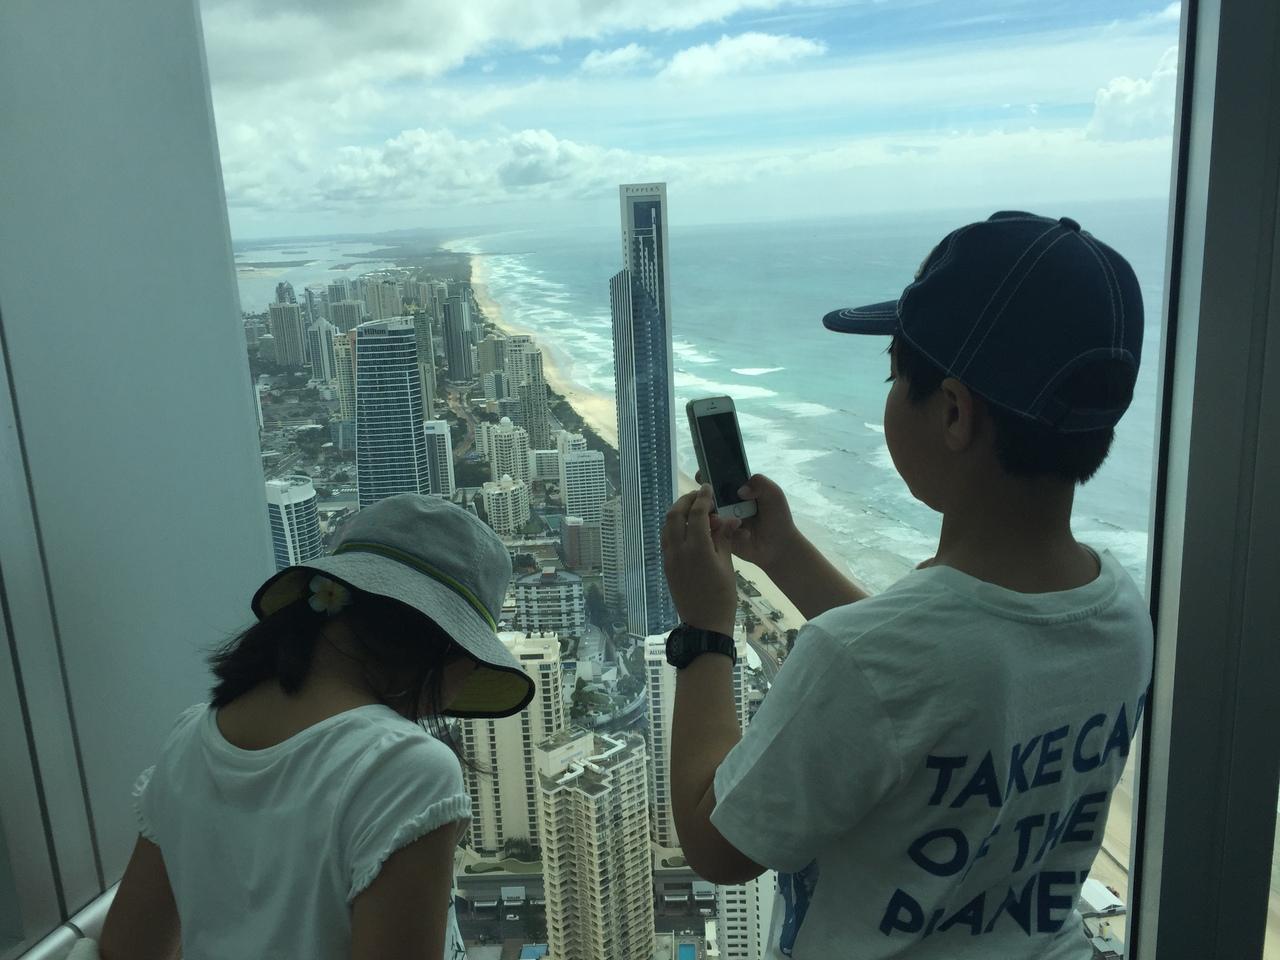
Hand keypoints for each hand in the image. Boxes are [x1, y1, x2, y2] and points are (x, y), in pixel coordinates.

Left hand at [662, 485, 739, 635]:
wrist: (705, 624)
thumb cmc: (722, 596)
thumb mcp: (727, 565)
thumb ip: (724, 538)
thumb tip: (729, 519)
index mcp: (697, 548)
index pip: (697, 514)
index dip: (703, 498)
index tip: (708, 489)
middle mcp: (678, 550)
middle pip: (675, 515)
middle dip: (686, 501)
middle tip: (699, 496)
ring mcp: (669, 558)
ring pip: (667, 526)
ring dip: (678, 513)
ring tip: (693, 510)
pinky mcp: (666, 566)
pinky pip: (666, 539)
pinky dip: (674, 528)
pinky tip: (687, 529)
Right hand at [701, 473, 801, 571]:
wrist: (779, 546)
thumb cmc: (778, 517)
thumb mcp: (774, 494)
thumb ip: (760, 483)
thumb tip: (741, 490)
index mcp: (736, 490)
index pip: (718, 479)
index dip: (708, 475)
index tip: (702, 476)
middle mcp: (726, 504)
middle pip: (706, 496)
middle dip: (703, 497)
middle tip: (712, 502)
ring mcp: (722, 521)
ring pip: (706, 514)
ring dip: (711, 515)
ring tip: (723, 519)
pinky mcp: (721, 537)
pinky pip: (712, 532)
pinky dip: (720, 530)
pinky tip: (741, 533)